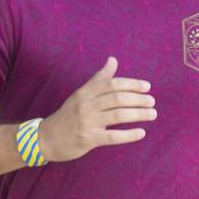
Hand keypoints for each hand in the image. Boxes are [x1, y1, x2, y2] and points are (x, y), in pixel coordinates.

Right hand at [38, 57, 154, 162]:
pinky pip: (112, 136)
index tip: (147, 87)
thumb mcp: (81, 94)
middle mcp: (86, 105)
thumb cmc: (69, 115)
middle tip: (152, 102)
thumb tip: (113, 59)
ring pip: (118, 115)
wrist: (46, 138)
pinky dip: (129, 135)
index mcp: (86, 92)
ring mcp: (86, 122)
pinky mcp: (88, 139)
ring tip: (152, 114)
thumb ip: (99, 78)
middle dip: (138, 99)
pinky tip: (141, 133)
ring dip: (138, 114)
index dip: (132, 84)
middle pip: (117, 98)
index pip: (112, 84)